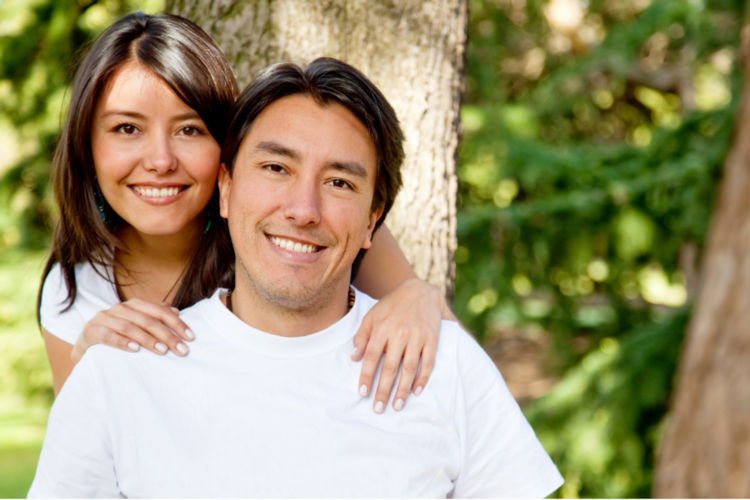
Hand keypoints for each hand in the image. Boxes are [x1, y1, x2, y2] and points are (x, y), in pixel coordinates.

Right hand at [70, 298, 193, 363]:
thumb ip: (154, 318)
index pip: (160, 311)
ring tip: (162, 351)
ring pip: (130, 327)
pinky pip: (108, 336)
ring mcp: (104, 318)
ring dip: (148, 339)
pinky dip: (122, 342)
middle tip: (182, 350)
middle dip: (167, 335)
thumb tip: (177, 311)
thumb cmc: (117, 336)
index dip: (177, 323)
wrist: (86, 348)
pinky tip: (135, 350)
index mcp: (134, 305)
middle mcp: (119, 309)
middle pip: (148, 320)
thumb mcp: (137, 326)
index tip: (191, 337)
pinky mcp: (90, 331)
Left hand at [352, 278, 453, 412]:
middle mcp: (400, 333)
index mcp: (382, 328)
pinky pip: (428, 362)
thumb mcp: (372, 315)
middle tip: (378, 408)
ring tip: (397, 405)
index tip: (363, 393)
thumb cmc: (392, 306)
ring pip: (409, 368)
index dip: (367, 375)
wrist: (420, 290)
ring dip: (403, 389)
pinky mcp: (432, 339)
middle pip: (390, 366)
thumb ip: (362, 336)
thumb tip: (354, 357)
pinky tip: (416, 391)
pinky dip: (423, 378)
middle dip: (383, 389)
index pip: (371, 356)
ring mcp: (417, 336)